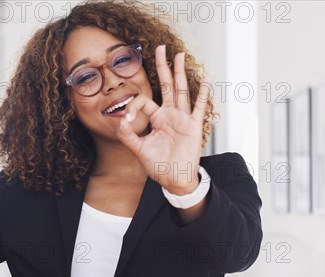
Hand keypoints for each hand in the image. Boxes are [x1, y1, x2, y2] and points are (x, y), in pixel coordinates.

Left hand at [117, 44, 210, 194]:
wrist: (174, 180)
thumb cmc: (159, 166)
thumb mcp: (138, 150)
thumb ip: (128, 136)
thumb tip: (119, 121)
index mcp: (156, 119)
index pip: (144, 101)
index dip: (133, 106)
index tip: (127, 120)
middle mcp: (170, 115)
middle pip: (166, 86)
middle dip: (163, 67)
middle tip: (161, 48)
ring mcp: (182, 119)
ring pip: (181, 90)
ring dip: (180, 73)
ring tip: (179, 55)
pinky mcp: (193, 126)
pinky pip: (198, 107)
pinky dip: (202, 95)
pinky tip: (204, 81)